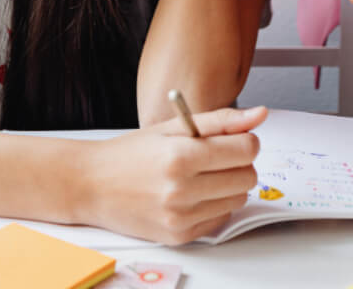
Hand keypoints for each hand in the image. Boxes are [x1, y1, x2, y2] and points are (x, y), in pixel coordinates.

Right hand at [79, 105, 266, 243]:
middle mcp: (181, 190)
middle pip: (247, 177)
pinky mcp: (179, 236)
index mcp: (181, 155)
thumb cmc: (133, 152)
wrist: (92, 184)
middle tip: (218, 156)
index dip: (247, 140)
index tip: (236, 139)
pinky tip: (194, 193)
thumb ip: (222, 120)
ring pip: (238, 199)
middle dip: (240, 163)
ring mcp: (180, 217)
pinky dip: (215, 205)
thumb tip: (260, 115)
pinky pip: (220, 219)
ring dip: (229, 185)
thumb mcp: (175, 125)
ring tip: (204, 174)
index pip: (246, 150)